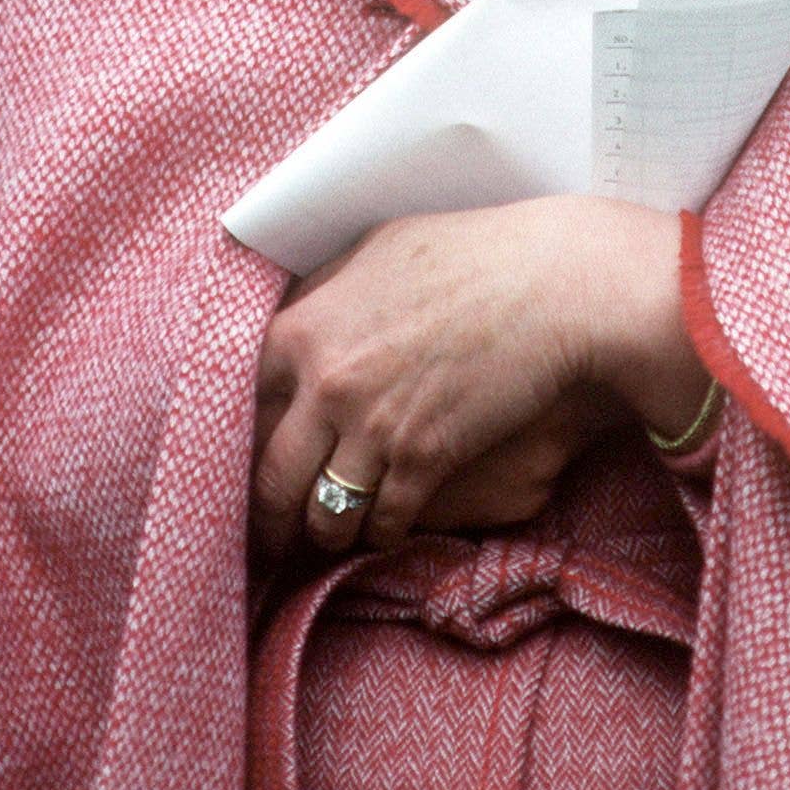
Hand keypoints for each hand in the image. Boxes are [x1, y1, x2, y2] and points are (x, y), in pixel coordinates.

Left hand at [250, 195, 704, 561]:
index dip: (238, 442)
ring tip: (328, 539)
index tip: (244, 463)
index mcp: (303, 328)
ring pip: (323, 514)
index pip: (240, 405)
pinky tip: (385, 529)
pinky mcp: (424, 460)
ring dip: (324, 533)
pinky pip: (382, 522)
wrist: (550, 283)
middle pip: (270, 477)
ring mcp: (373, 428)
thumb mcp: (377, 250)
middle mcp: (326, 383)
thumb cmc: (468, 253)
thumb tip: (297, 316)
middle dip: (267, 518)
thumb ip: (324, 291)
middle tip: (268, 537)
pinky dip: (380, 534)